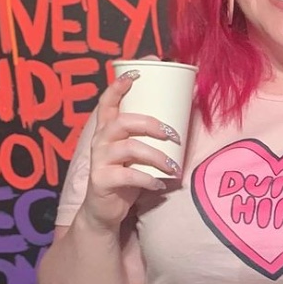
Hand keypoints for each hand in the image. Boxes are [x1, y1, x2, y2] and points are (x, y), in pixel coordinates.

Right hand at [79, 71, 180, 231]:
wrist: (106, 210)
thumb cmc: (126, 175)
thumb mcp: (136, 153)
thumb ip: (149, 137)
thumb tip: (183, 116)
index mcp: (107, 129)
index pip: (107, 102)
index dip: (118, 86)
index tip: (136, 73)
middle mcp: (100, 141)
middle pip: (123, 122)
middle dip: (151, 124)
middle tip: (174, 135)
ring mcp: (98, 160)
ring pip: (129, 148)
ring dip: (157, 156)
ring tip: (174, 166)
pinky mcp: (101, 180)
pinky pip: (128, 176)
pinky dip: (148, 179)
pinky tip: (159, 184)